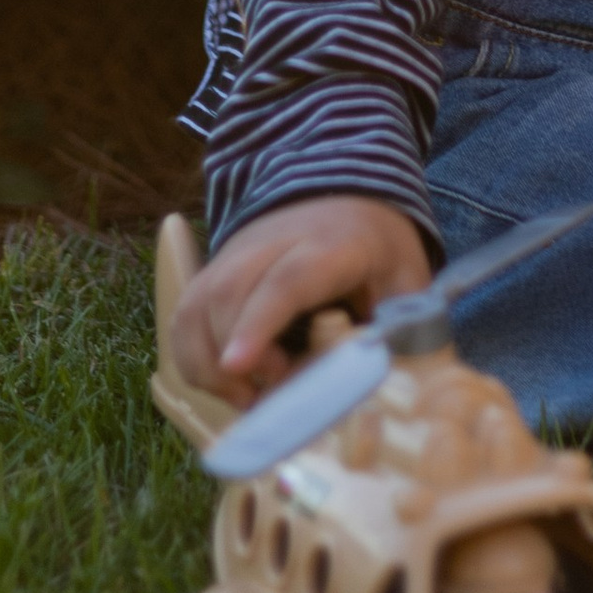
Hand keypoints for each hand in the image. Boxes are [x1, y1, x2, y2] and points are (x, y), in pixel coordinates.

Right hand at [173, 192, 433, 397]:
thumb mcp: (407, 280)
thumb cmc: (379, 249)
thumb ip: (402, 328)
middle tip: (263, 397)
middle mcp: (272, 243)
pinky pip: (185, 316)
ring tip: (246, 397)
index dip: (258, 324)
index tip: (239, 366)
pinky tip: (227, 384)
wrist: (346, 195)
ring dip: (207, 364)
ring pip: (196, 306)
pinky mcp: (215, 272)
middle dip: (231, 358)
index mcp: (330, 245)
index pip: (285, 281)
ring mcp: (236, 254)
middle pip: (229, 294)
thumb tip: (392, 389)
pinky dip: (192, 358)